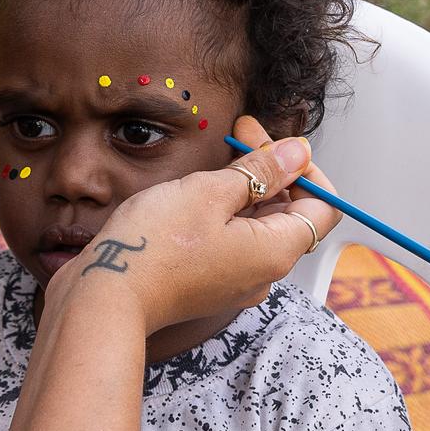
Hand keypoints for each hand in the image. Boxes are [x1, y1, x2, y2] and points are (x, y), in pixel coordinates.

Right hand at [44, 116, 339, 334]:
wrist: (106, 296)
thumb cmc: (154, 246)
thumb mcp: (210, 191)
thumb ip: (260, 170)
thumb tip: (298, 152)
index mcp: (276, 250)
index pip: (323, 205)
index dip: (304, 168)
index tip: (269, 143)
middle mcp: (264, 272)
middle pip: (288, 212)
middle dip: (269, 169)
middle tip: (238, 134)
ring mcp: (236, 281)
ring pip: (257, 225)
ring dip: (244, 188)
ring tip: (214, 161)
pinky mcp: (209, 283)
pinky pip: (232, 241)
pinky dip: (225, 212)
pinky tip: (197, 194)